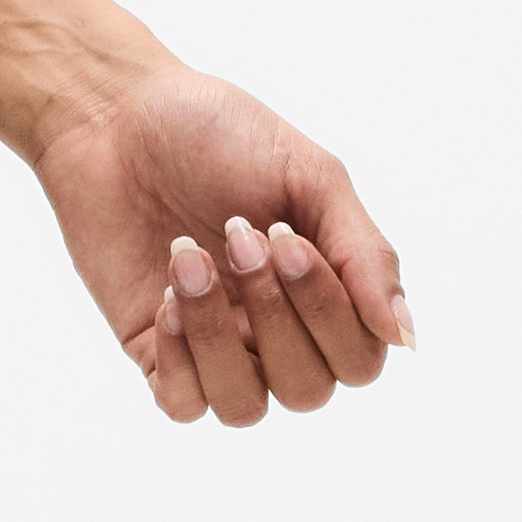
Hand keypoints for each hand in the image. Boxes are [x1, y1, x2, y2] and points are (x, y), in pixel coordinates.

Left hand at [0, 0, 416, 426]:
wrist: (118, 114)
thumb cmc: (221, 136)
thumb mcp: (312, 179)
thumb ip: (364, 256)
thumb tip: (404, 337)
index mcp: (325, 293)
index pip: (360, 360)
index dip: (329, 311)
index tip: (286, 236)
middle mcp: (276, 332)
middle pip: (308, 390)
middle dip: (276, 315)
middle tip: (239, 234)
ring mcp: (216, 345)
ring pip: (245, 407)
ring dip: (219, 336)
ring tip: (190, 258)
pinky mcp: (155, 350)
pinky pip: (183, 404)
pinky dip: (181, 359)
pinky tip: (166, 296)